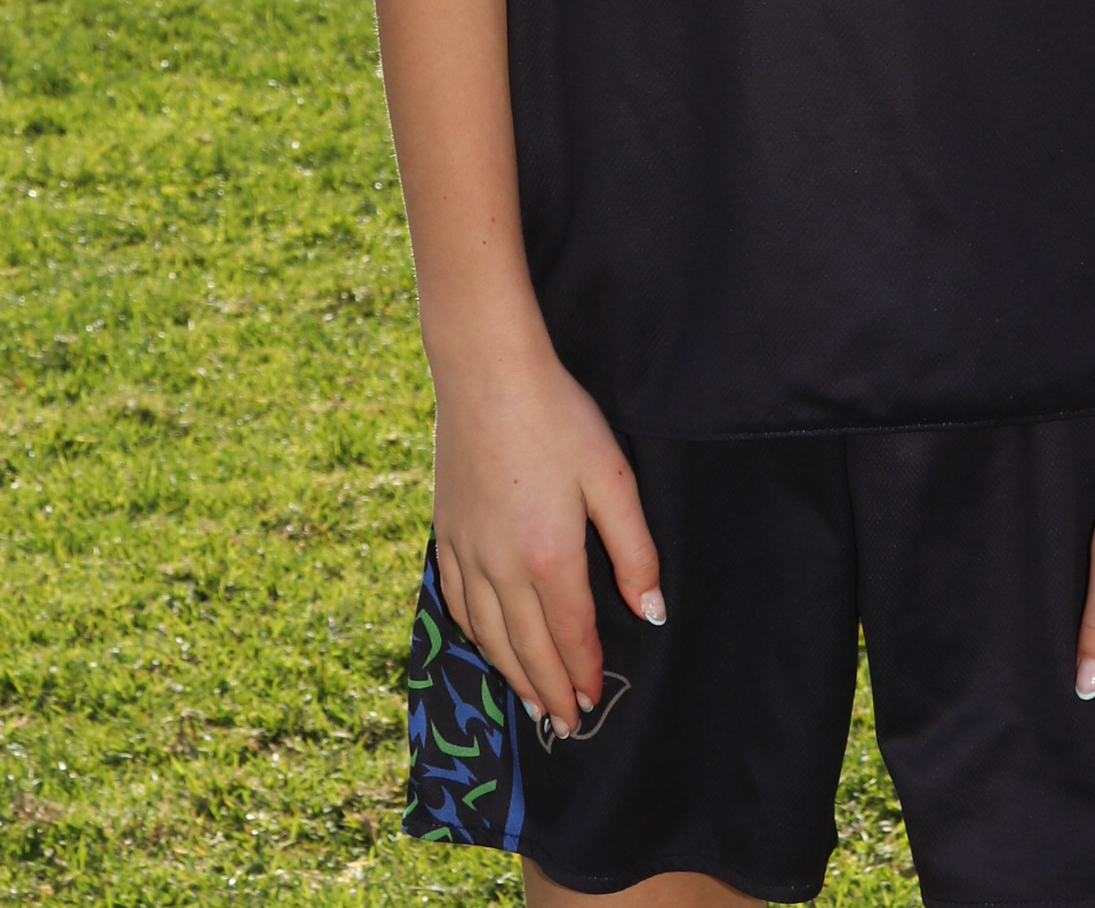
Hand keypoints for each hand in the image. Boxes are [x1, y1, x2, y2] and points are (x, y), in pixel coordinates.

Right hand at [430, 334, 664, 738]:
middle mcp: (501, 566)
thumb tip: (650, 611)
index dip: (585, 673)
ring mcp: (466, 550)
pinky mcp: (444, 531)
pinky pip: (456, 602)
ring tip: (531, 700)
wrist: (487, 372)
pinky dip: (474, 634)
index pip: (571, 636)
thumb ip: (634, 549)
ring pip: (489, 634)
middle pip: (528, 648)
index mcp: (550, 556)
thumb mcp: (612, 477)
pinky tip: (485, 642)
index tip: (595, 700)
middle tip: (565, 722)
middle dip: (550, 690)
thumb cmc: (557, 417)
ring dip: (512, 673)